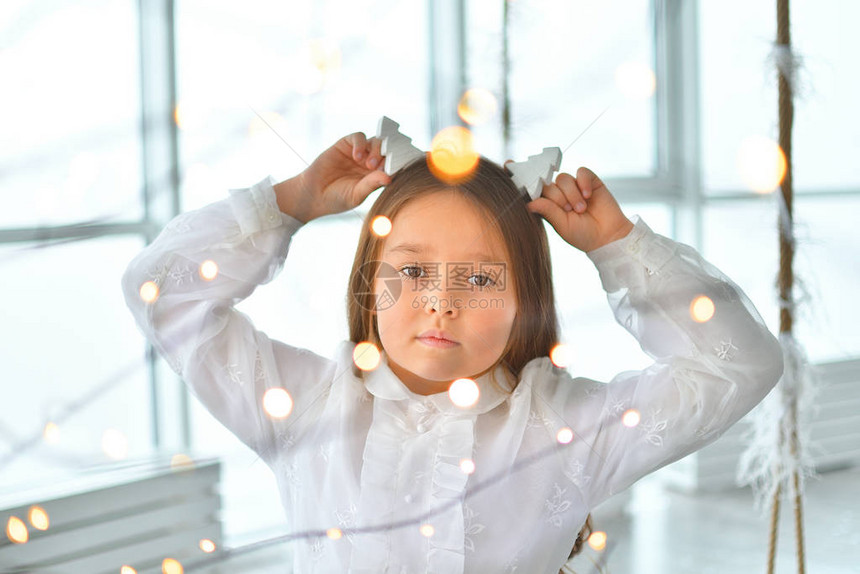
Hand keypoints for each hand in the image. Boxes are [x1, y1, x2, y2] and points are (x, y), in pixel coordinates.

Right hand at [275, 133, 390, 222]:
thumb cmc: (337, 199)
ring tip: (369, 164)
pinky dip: (361, 144)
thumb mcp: (357, 194)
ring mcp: (358, 153)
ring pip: (375, 142)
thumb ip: (372, 184)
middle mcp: (370, 163)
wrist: (312, 194)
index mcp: (376, 176)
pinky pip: (358, 137)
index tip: (401, 167)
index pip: (393, 165)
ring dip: (376, 150)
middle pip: (387, 151)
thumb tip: (390, 177)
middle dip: (387, 156)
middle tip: (378, 167)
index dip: (398, 164)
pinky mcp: (345, 145)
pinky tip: (356, 156)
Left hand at [523, 166, 633, 251]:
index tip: (507, 164)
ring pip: (563, 178)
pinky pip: (581, 172)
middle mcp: (558, 193)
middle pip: (548, 183)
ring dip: (571, 195)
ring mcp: (573, 186)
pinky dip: (582, 183)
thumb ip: (547, 211)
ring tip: (580, 209)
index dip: (521, 176)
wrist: (608, 236)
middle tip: (569, 210)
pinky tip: (587, 196)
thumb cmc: (582, 235)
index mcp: (547, 204)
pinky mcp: (589, 180)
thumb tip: (528, 202)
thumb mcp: (562, 226)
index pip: (531, 188)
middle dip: (557, 197)